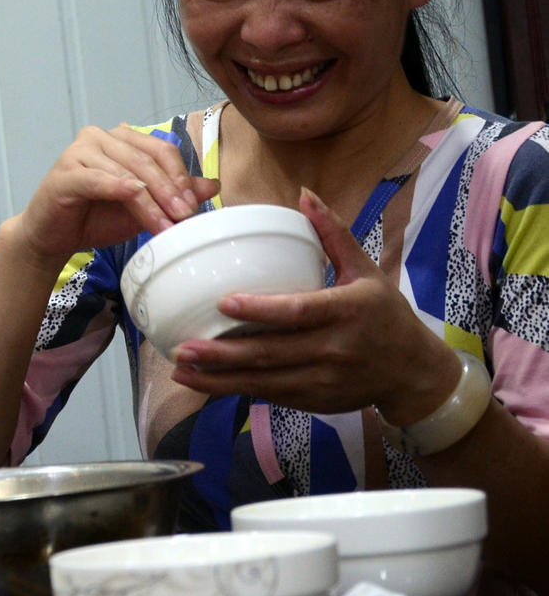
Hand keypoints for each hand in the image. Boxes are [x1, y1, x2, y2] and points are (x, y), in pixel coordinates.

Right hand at [15, 125, 218, 265]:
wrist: (54, 237)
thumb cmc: (96, 218)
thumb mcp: (143, 207)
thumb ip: (173, 194)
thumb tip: (212, 186)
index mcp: (121, 139)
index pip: (160, 150)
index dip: (180, 176)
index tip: (193, 205)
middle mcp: (98, 137)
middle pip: (145, 159)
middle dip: (168, 190)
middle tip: (184, 216)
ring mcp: (78, 152)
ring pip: (125, 172)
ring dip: (148, 201)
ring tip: (164, 225)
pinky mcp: (64, 172)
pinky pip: (96, 177)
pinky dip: (117, 187)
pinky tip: (134, 196)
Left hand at [170, 188, 458, 418]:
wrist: (414, 372)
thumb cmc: (385, 314)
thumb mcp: (366, 271)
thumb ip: (334, 234)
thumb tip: (304, 194)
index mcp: (347, 311)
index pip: (298, 311)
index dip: (260, 310)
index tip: (224, 303)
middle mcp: (335, 349)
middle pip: (272, 352)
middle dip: (223, 353)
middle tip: (182, 347)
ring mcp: (325, 380)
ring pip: (265, 381)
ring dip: (220, 378)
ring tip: (181, 369)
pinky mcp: (317, 401)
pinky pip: (272, 396)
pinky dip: (238, 390)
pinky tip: (206, 383)